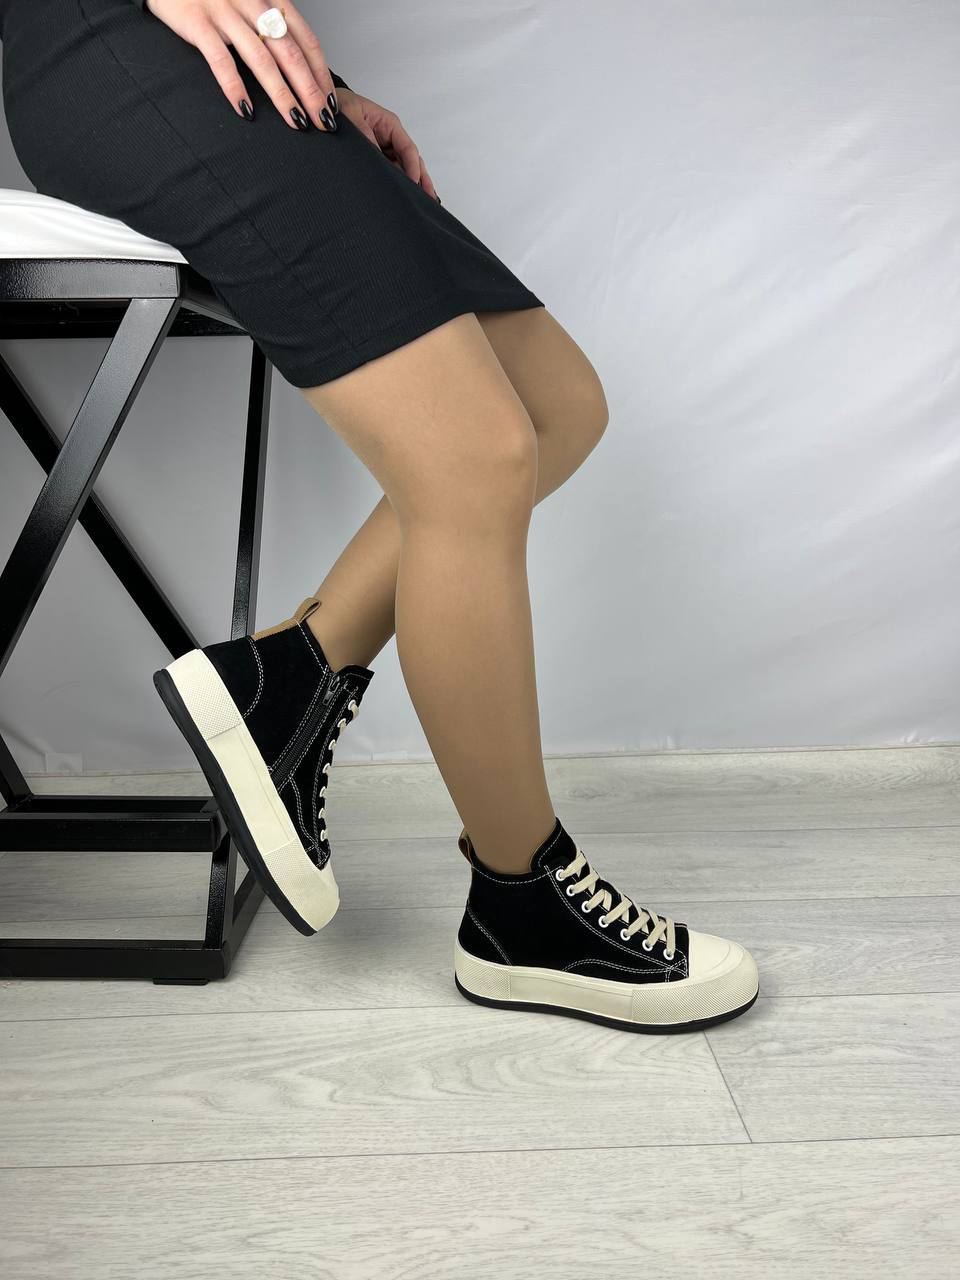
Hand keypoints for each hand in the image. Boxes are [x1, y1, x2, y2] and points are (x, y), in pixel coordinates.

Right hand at [144, 0, 341, 130]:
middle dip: (311, 91)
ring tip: (296, 121)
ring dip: (282, 95)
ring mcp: (226, 13)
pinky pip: (221, 60)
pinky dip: (235, 87)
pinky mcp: (199, 23)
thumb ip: (272, 27)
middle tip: (324, 121)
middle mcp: (253, 4)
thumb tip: (298, 69)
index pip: (307, 40)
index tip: (331, 102)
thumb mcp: (249, 3)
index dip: (321, 73)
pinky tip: (246, 110)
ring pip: (262, 60)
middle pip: (291, 54)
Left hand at [336, 88, 438, 201]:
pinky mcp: (377, 159)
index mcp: (389, 125)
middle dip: (421, 180)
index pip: (408, 149)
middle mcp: (391, 138)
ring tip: (423, 201)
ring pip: (404, 168)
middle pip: (412, 161)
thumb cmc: (339, 107)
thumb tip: (379, 164)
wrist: (323, 110)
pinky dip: (399, 183)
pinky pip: (392, 172)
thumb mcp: (354, 120)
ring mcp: (385, 149)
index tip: (413, 183)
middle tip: (428, 198)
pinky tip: (407, 196)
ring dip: (412, 184)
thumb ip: (368, 142)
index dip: (413, 167)